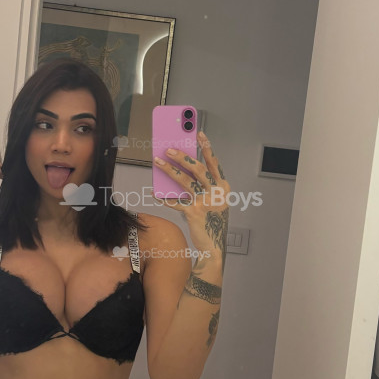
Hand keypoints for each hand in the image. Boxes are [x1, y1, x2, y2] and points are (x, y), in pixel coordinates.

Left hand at [153, 130, 229, 259]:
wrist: (214, 244)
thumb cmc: (212, 220)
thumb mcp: (214, 200)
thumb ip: (203, 186)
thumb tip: (184, 170)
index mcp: (223, 187)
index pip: (214, 163)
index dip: (207, 147)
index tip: (199, 134)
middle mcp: (216, 193)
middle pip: (198, 169)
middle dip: (183, 157)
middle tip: (169, 149)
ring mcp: (205, 202)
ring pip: (185, 181)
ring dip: (169, 170)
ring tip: (158, 162)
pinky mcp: (193, 213)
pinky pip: (176, 202)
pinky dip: (164, 198)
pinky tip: (155, 192)